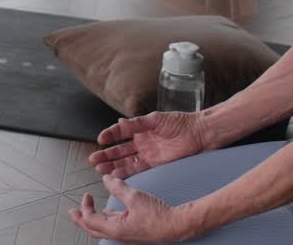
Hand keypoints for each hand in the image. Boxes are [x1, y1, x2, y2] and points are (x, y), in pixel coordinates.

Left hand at [70, 175, 197, 242]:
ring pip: (103, 229)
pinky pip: (114, 226)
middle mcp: (118, 234)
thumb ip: (118, 187)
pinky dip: (107, 219)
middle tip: (74, 212)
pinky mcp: (132, 231)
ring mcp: (125, 234)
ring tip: (89, 210)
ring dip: (93, 219)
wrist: (176, 225)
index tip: (86, 195)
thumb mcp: (135, 196)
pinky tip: (111, 211)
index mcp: (116, 229)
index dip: (85, 207)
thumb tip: (106, 179)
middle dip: (81, 219)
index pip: (90, 220)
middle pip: (92, 229)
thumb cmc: (159, 216)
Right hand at [89, 111, 208, 178]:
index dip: (109, 136)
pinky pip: (136, 169)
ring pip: (125, 161)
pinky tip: (116, 174)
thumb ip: (137, 123)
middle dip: (106, 155)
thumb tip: (119, 122)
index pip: (120, 132)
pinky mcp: (154, 164)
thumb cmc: (180, 123)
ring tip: (100, 169)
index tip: (100, 140)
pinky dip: (126, 172)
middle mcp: (142, 141)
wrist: (199, 134)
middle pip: (119, 150)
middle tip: (94, 160)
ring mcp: (147, 153)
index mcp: (141, 128)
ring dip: (112, 165)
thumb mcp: (155, 119)